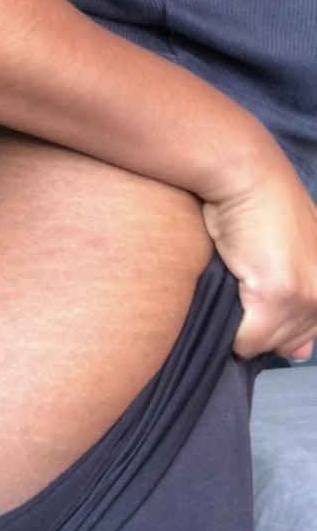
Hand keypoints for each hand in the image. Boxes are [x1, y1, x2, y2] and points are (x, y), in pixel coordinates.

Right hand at [201, 146, 316, 359]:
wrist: (246, 176)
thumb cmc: (261, 207)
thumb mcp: (295, 253)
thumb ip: (302, 299)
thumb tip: (299, 354)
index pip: (302, 340)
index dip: (274, 323)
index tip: (257, 293)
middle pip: (282, 345)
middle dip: (259, 326)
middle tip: (244, 284)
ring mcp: (303, 296)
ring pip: (262, 344)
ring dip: (242, 325)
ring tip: (237, 283)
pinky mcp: (276, 294)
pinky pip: (245, 340)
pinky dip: (230, 330)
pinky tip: (229, 290)